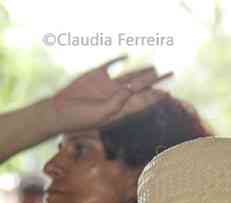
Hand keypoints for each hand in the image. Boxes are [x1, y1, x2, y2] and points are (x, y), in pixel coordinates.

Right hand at [51, 58, 172, 131]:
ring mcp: (107, 86)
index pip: (142, 102)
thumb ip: (117, 103)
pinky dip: (118, 60)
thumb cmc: (81, 119)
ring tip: (155, 68)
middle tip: (170, 75)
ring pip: (130, 77)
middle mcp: (117, 97)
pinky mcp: (96, 75)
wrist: (59, 111)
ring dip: (143, 72)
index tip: (167, 93)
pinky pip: (110, 65)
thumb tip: (131, 90)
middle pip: (141, 88)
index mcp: (121, 109)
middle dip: (156, 82)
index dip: (155, 97)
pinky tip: (126, 56)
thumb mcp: (101, 114)